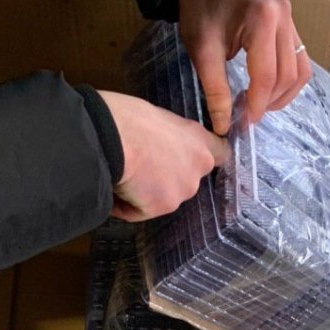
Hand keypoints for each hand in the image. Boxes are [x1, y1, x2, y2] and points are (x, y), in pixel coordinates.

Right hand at [99, 91, 227, 221]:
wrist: (108, 137)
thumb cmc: (126, 118)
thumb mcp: (158, 118)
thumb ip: (172, 138)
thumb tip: (164, 148)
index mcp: (199, 140)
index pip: (221, 154)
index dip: (205, 159)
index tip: (195, 160)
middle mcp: (197, 168)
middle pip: (186, 180)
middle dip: (166, 177)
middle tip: (140, 164)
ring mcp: (182, 190)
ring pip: (165, 197)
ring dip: (146, 192)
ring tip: (124, 174)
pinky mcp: (163, 207)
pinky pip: (142, 211)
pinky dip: (127, 205)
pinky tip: (117, 188)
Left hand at [178, 0, 311, 134]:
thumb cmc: (201, 9)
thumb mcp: (202, 52)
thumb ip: (216, 90)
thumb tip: (225, 125)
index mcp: (262, 19)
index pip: (267, 76)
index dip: (257, 105)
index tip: (243, 122)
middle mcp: (283, 17)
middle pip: (288, 76)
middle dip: (268, 102)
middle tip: (247, 114)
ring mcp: (291, 19)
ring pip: (300, 71)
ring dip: (282, 95)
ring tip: (258, 103)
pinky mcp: (291, 24)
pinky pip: (299, 61)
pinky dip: (287, 81)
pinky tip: (268, 88)